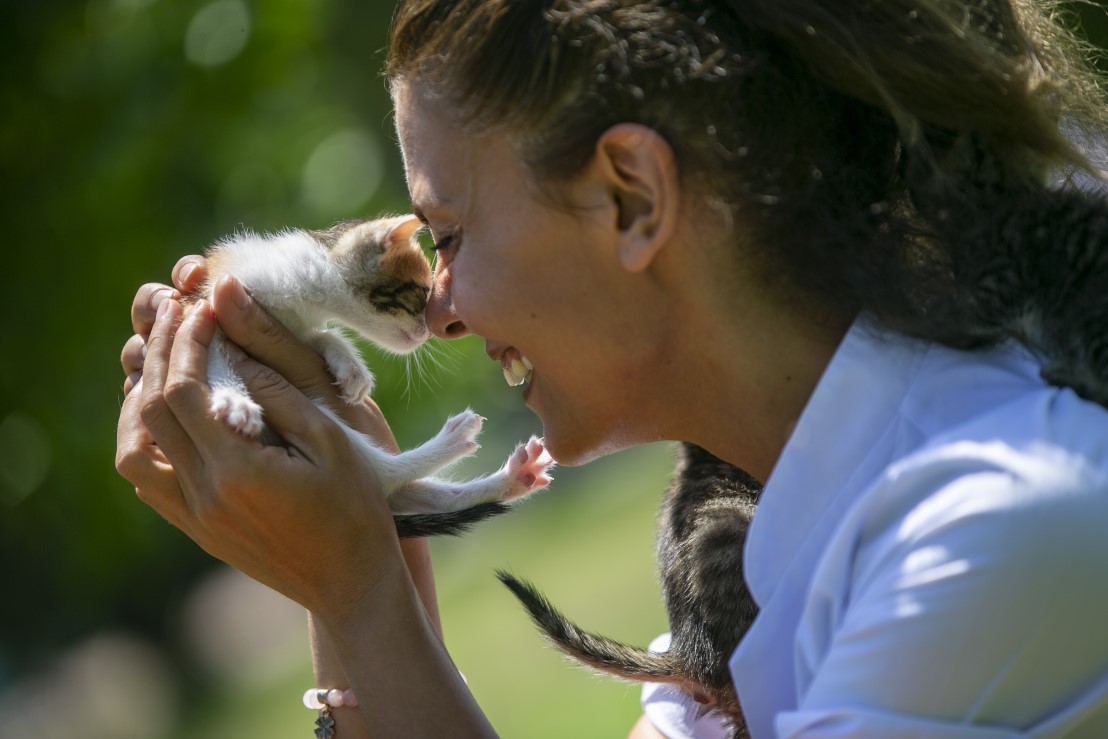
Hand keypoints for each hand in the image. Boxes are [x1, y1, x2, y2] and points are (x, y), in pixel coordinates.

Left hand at [116, 257, 405, 618]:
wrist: (352, 582)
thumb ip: (278, 390)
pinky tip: (170, 415)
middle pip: (150, 411)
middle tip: (174, 314)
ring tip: (162, 362)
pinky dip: (146, 438)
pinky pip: (148, 480)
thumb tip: (232, 345)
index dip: (186, 341)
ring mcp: (195, 516)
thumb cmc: (355, 508)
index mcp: (237, 469)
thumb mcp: (331, 440)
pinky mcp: (197, 529)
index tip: (203, 308)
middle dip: (157, 354)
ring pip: (133, 450)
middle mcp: (203, 494)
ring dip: (139, 398)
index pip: (185, 389)